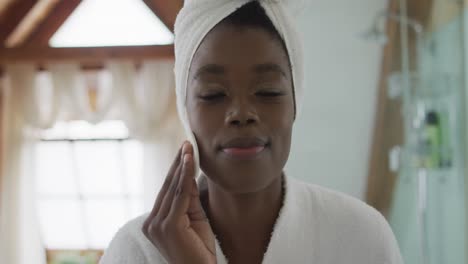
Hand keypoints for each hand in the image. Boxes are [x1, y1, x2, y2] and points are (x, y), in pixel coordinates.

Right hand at [142, 141, 215, 263]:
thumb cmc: (200, 250)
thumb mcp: (195, 218)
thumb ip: (190, 198)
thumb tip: (189, 174)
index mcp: (155, 221)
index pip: (167, 190)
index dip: (176, 169)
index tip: (184, 151)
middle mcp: (152, 223)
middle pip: (168, 186)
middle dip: (178, 163)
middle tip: (187, 142)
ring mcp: (157, 225)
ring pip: (173, 188)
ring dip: (182, 165)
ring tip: (189, 147)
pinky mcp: (168, 227)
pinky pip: (180, 195)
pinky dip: (185, 176)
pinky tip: (189, 161)